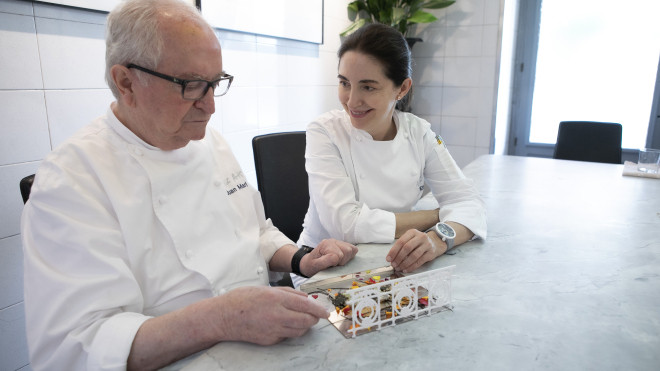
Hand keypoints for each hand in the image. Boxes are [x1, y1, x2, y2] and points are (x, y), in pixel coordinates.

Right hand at [213, 286, 327, 344]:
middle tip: (315, 316)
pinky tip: (283, 324)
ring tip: (299, 319)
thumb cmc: (243, 299)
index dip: (319, 310)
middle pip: (306, 321)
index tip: (325, 312)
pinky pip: (286, 336)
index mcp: (276, 299)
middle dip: (314, 319)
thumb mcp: (267, 289)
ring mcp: (273, 330)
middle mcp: (277, 315)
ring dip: (303, 325)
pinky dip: (290, 331)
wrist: (223, 317)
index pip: (306, 306)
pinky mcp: (269, 340)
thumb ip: (289, 293)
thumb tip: (306, 298)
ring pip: (299, 331)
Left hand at [300, 239, 357, 276]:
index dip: (336, 263)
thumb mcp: (315, 265)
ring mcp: (339, 242)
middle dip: (342, 261)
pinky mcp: (344, 245)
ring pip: (351, 250)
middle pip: (347, 251)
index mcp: (326, 244)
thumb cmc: (312, 265)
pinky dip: (350, 256)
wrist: (309, 263)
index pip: (339, 255)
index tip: (330, 266)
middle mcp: (333, 241)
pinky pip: (353, 249)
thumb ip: (325, 261)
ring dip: (346, 259)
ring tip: (337, 262)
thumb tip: (336, 258)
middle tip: (334, 264)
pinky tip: (342, 259)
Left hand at [386, 229, 445, 272]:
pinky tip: (406, 269)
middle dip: (398, 258)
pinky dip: (412, 267)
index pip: (401, 242)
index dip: (393, 251)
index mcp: (412, 232)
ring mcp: (427, 244)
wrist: (435, 242)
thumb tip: (391, 258)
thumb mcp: (411, 239)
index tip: (388, 259)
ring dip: (404, 263)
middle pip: (407, 248)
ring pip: (413, 255)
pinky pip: (420, 261)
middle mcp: (420, 237)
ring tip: (399, 268)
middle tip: (394, 265)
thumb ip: (402, 246)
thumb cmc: (419, 242)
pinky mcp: (431, 253)